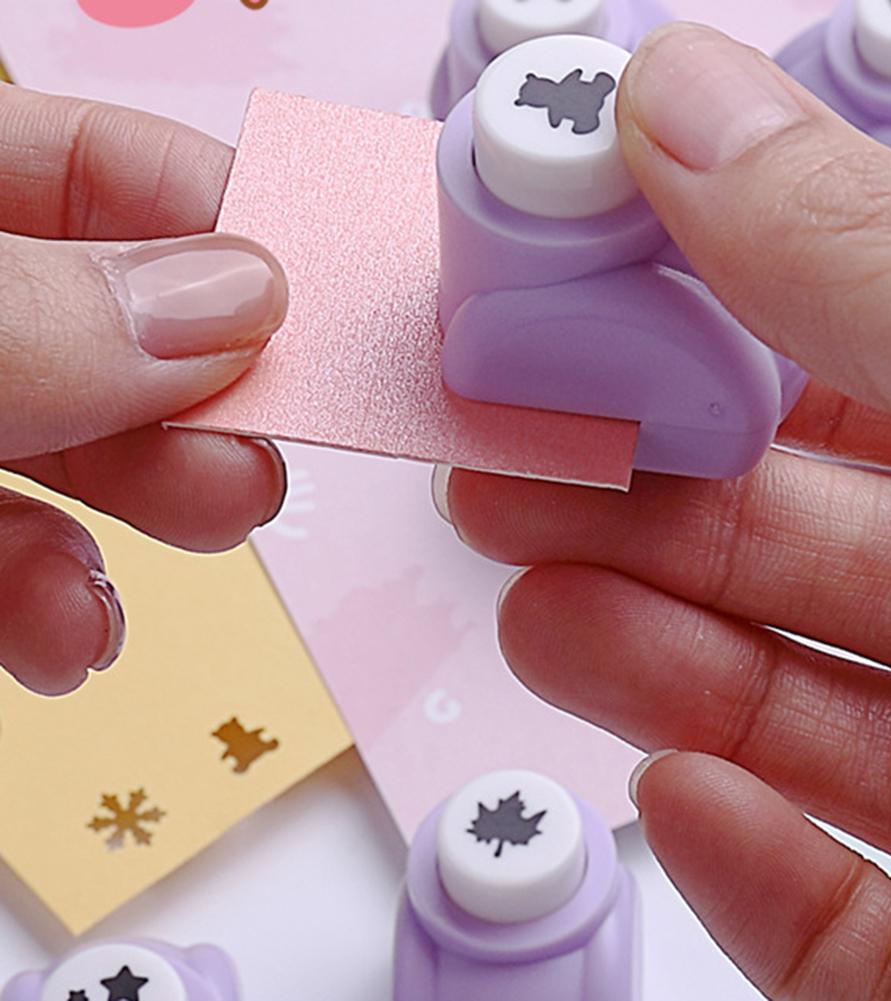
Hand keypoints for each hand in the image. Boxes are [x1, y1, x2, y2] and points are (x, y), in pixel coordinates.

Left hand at [0, 85, 287, 695]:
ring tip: (203, 541)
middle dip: (200, 399)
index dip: (209, 223)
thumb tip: (236, 299)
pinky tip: (69, 633)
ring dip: (143, 512)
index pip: (90, 169)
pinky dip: (45, 598)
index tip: (305, 308)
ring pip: (64, 449)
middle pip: (107, 327)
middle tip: (263, 454)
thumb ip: (37, 312)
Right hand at [436, 24, 890, 999]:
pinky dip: (773, 873)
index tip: (588, 293)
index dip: (738, 309)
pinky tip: (682, 803)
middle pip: (873, 555)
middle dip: (662, 509)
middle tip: (517, 468)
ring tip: (542, 613)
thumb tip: (691, 102)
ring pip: (862, 735)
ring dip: (678, 674)